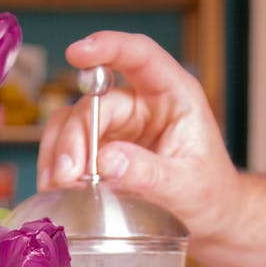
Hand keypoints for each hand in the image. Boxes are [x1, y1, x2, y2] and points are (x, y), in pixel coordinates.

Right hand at [37, 31, 240, 244]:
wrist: (209, 218)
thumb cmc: (209, 194)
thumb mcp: (187, 186)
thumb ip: (149, 173)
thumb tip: (106, 161)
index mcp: (174, 95)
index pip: (140, 55)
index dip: (108, 48)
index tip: (77, 54)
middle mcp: (142, 103)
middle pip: (96, 103)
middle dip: (76, 137)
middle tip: (67, 174)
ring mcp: (120, 125)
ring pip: (74, 121)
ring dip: (60, 151)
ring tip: (58, 183)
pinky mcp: (103, 148)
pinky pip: (69, 146)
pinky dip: (57, 164)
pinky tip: (55, 186)